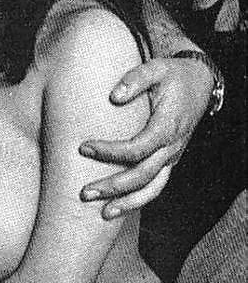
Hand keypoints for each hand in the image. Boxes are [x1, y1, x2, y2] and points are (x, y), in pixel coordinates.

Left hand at [79, 55, 212, 216]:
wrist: (199, 84)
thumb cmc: (173, 75)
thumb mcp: (156, 68)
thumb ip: (135, 79)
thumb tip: (114, 96)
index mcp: (168, 125)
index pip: (138, 147)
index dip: (111, 151)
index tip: (84, 147)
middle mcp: (172, 146)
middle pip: (142, 175)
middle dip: (113, 186)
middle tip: (84, 192)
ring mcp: (171, 157)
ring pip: (152, 188)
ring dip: (127, 203)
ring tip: (102, 213)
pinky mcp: (168, 162)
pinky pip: (155, 187)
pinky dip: (137, 201)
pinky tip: (115, 208)